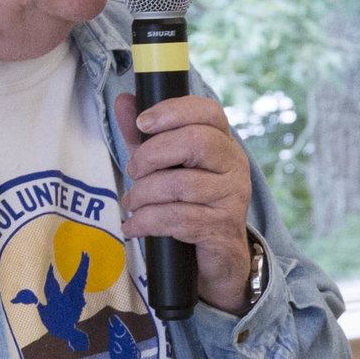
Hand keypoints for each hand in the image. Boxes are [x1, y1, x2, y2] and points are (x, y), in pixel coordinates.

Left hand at [117, 91, 254, 313]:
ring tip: (132, 203)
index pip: (209, 112)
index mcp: (223, 144)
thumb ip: (146, 136)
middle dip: (152, 154)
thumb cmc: (190, 204)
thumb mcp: (165, 167)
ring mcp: (233, 197)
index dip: (173, 111)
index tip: (143, 123)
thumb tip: (125, 101)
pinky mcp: (222, 228)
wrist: (218, 257)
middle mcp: (234, 166)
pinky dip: (146, 222)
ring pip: (181, 184)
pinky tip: (133, 226)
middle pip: (196, 142)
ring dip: (144, 194)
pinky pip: (177, 219)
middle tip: (133, 171)